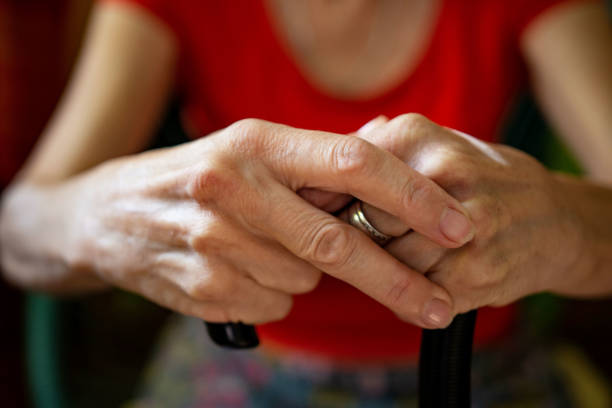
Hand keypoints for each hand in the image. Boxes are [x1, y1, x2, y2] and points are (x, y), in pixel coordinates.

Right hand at [67, 119, 473, 326]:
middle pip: (339, 241)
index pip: (353, 163)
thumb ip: (313, 168)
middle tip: (438, 306)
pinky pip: (273, 303)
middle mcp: (235, 186)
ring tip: (264, 246)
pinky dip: (272, 292)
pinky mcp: (203, 285)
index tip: (457, 225)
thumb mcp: (251, 151)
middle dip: (395, 279)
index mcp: (257, 142)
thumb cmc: (199, 178)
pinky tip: (238, 268)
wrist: (111, 215)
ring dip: (305, 273)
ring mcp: (214, 239)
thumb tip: (395, 185)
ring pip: (305, 278)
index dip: (414, 196)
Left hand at [345, 114, 581, 315]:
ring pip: (386, 262)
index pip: (345, 178)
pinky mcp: (474, 276)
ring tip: (404, 258)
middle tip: (363, 241)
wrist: (553, 219)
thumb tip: (321, 164)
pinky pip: (411, 298)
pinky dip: (407, 297)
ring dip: (384, 269)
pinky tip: (424, 278)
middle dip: (356, 237)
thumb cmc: (476, 179)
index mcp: (417, 136)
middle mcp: (443, 175)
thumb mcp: (430, 145)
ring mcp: (462, 228)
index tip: (325, 215)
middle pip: (361, 221)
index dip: (331, 203)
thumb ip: (374, 150)